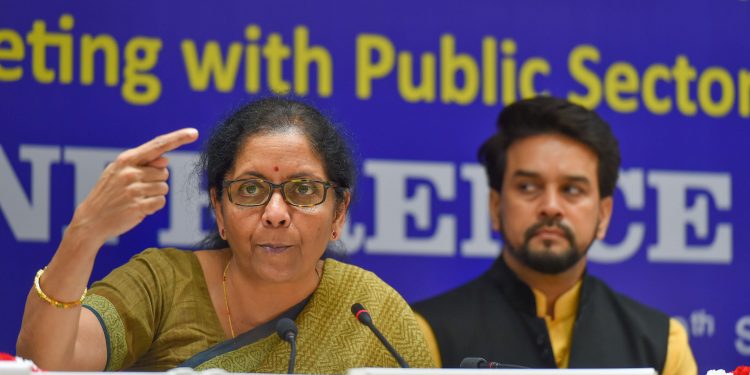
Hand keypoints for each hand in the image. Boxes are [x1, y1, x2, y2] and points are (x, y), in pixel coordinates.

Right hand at [68, 128, 198, 245]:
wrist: (91, 219)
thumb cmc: (110, 193)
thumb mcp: (120, 172)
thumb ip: (143, 164)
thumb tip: (166, 160)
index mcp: (126, 160)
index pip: (157, 145)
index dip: (177, 138)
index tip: (194, 133)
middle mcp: (130, 172)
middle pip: (164, 172)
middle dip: (156, 181)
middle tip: (136, 189)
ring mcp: (133, 190)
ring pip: (164, 188)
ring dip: (155, 194)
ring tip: (136, 198)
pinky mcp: (138, 206)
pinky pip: (161, 202)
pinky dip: (154, 206)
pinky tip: (138, 208)